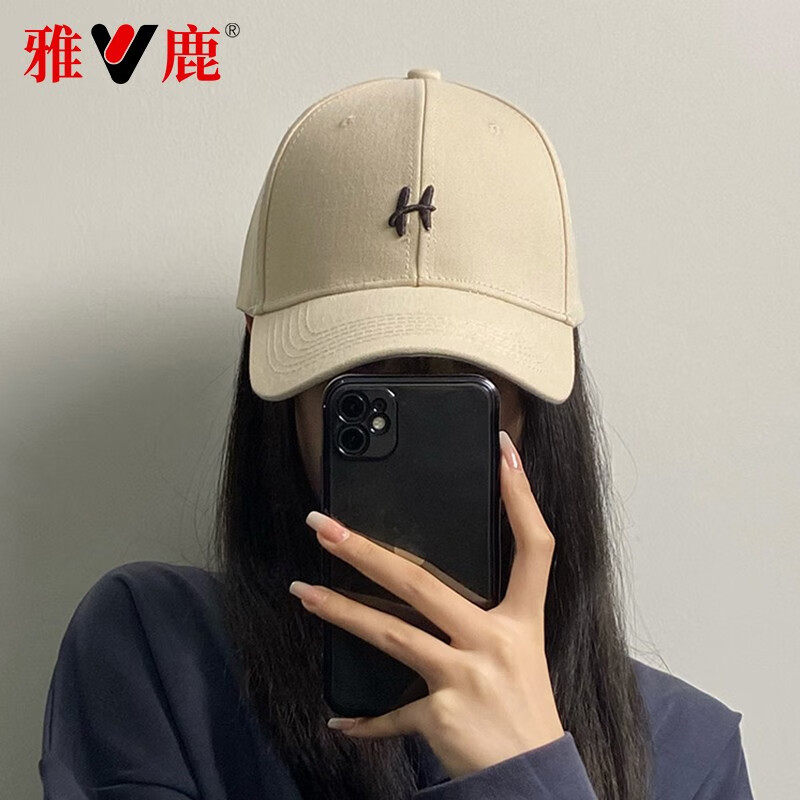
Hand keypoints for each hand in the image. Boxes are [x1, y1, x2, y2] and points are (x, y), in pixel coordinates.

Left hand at [290, 429, 564, 779]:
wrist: (532, 781)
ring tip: (302, 591)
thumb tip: (431, 587)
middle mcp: (496, 641)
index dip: (522, 497)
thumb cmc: (524, 711)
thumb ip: (485, 616)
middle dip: (367, 550)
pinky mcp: (442, 715)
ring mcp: (467, 677)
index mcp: (523, 620)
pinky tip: (339, 718)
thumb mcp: (521, 653)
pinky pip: (391, 712)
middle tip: (325, 526)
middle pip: (424, 582)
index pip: (533, 546)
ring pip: (392, 633)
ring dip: (340, 610)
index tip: (504, 453)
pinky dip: (364, 719)